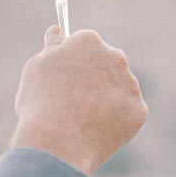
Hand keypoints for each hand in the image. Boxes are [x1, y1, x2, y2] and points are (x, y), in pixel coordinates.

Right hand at [10, 26, 147, 173]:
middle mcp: (115, 56)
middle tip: (73, 102)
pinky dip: (115, 121)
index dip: (73, 64)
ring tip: (82, 120)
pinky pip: (126, 113)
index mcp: (89, 41)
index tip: (64, 80)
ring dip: (106, 99)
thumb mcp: (36, 68)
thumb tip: (57, 31)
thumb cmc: (41, 105)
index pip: (85, 45)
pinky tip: (96, 131)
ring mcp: (129, 83)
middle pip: (106, 64)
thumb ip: (52, 47)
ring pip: (118, 88)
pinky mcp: (138, 110)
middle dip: (94, 79)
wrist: (58, 145)